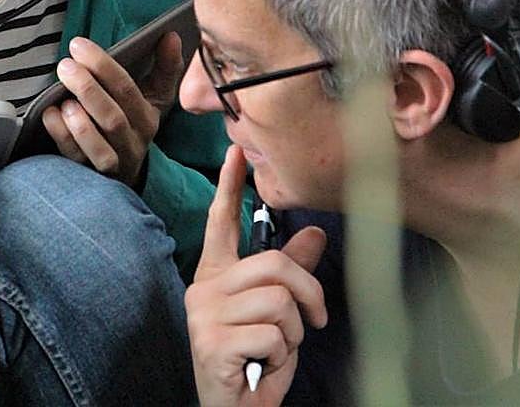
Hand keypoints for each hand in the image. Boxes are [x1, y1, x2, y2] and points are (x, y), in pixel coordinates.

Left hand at [42, 32, 184, 187]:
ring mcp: (112, 162)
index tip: (79, 45)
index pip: (127, 90)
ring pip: (99, 148)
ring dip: (80, 122)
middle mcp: (132, 142)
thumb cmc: (134, 120)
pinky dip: (61, 136)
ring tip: (62, 98)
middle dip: (87, 89)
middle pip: (113, 118)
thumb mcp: (155, 96)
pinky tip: (51, 115)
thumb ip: (165, 66)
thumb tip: (171, 36)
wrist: (127, 168)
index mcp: (148, 118)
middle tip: (65, 65)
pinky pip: (76, 159)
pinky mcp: (90, 174)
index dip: (104, 67)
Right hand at [186, 146, 328, 406]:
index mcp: (217, 276)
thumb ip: (291, 273)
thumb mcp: (279, 314)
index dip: (229, 186)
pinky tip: (261, 368)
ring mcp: (204, 314)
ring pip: (278, 301)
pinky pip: (272, 335)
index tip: (235, 151)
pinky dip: (281, 358)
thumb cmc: (253, 362)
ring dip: (293, 334)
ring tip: (274, 353)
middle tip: (313, 323)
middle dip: (308, 295)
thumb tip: (316, 233)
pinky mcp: (211, 341)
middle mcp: (204, 288)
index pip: (221, 223)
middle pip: (274, 264)